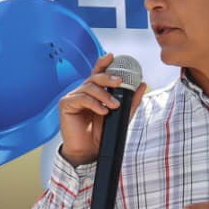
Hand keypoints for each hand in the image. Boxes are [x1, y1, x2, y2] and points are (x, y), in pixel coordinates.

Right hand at [57, 52, 147, 166]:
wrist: (89, 152)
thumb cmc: (102, 134)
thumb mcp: (120, 116)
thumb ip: (131, 101)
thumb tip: (142, 84)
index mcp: (94, 92)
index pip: (98, 73)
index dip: (104, 63)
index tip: (113, 56)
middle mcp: (83, 92)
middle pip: (94, 77)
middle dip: (108, 77)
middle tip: (120, 81)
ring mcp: (73, 97)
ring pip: (89, 87)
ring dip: (104, 95)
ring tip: (114, 106)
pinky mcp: (66, 105)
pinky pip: (81, 98)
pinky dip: (94, 103)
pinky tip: (103, 111)